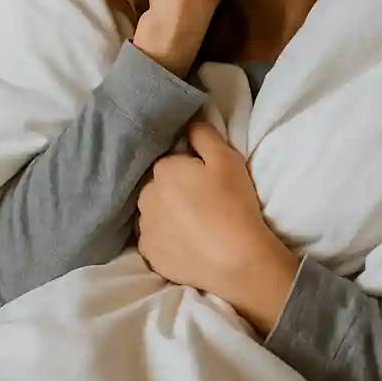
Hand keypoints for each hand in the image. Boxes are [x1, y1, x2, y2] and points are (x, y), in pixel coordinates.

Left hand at [136, 120, 299, 335]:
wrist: (237, 260)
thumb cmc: (233, 203)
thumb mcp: (226, 158)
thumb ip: (203, 133)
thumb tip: (188, 121)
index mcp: (161, 169)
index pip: (169, 161)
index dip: (188, 168)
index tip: (205, 180)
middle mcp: (144, 196)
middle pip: (157, 186)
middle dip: (173, 190)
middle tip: (202, 202)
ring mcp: (144, 228)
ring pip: (153, 212)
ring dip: (167, 214)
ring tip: (194, 225)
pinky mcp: (149, 254)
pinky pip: (155, 239)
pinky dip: (166, 238)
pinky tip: (187, 242)